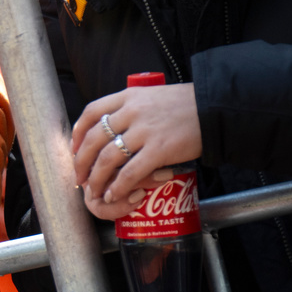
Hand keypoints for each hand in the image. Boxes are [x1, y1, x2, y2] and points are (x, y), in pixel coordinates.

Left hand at [71, 82, 200, 219]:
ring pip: (107, 158)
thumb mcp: (153, 96)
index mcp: (129, 96)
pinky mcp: (160, 149)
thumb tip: (113, 127)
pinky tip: (113, 195)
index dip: (78, 133)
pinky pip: (130, 172)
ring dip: (96, 178)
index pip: (92, 112)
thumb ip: (132, 108)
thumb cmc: (187, 104)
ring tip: (94, 190)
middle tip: (79, 177)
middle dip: (81, 162)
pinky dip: (118, 186)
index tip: (74, 148)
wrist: (217, 108)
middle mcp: (132, 111)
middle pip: (94, 139)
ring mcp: (145, 130)